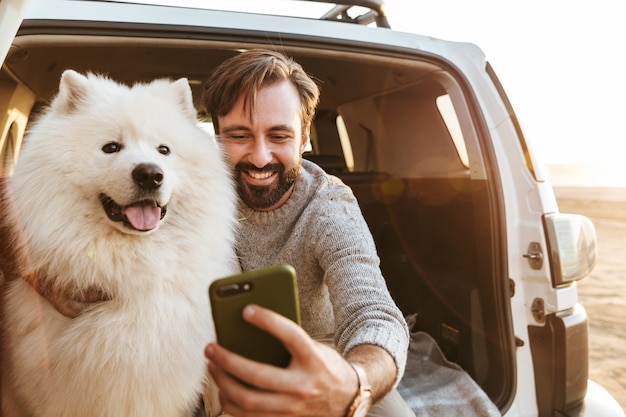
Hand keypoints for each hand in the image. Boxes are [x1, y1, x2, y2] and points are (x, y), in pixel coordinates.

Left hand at [205, 304, 358, 416]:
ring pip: (248, 402)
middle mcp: (304, 386)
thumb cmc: (324, 366)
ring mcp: (293, 408)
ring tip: (213, 367)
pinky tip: (224, 390)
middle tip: (211, 348)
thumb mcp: (314, 348)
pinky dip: (231, 404)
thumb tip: (250, 330)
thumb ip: (289, 342)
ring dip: (224, 384)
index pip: (290, 335)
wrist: (349, 399)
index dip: (268, 321)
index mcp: (314, 360)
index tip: (246, 310)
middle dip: (228, 361)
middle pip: (258, 375)